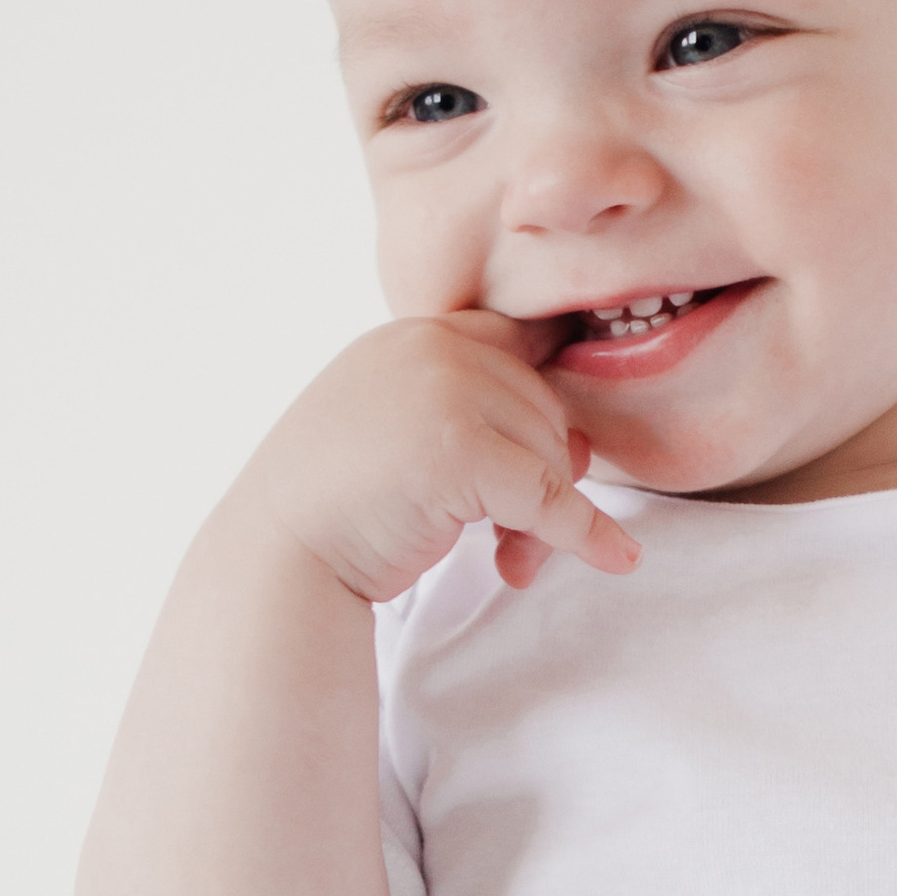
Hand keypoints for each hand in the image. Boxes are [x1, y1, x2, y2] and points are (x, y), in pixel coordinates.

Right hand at [244, 312, 641, 603]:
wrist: (279, 557)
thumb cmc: (338, 508)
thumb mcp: (402, 431)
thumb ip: (472, 414)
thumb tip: (585, 444)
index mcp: (415, 336)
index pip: (516, 348)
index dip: (543, 403)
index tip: (563, 449)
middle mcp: (432, 348)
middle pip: (545, 405)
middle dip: (545, 474)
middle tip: (516, 536)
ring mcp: (444, 393)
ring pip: (552, 453)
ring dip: (546, 517)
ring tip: (508, 559)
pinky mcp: (460, 451)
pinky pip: (551, 497)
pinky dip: (586, 535)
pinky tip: (617, 558)